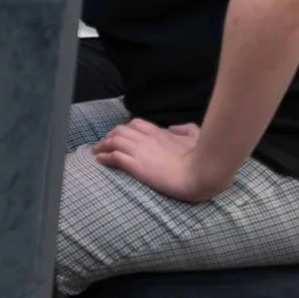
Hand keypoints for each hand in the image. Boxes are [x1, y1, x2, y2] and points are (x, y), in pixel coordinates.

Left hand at [92, 117, 225, 202]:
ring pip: (114, 141)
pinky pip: (114, 157)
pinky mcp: (136, 165)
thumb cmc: (201, 158)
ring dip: (102, 145)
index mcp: (160, 133)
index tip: (120, 135)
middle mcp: (147, 139)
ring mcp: (140, 151)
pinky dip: (104, 157)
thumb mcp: (196, 137)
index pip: (135, 124)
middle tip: (104, 143)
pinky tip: (99, 160)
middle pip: (120, 130)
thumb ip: (185, 129)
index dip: (125, 128)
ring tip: (96, 151)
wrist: (200, 173)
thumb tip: (174, 128)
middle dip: (109, 135)